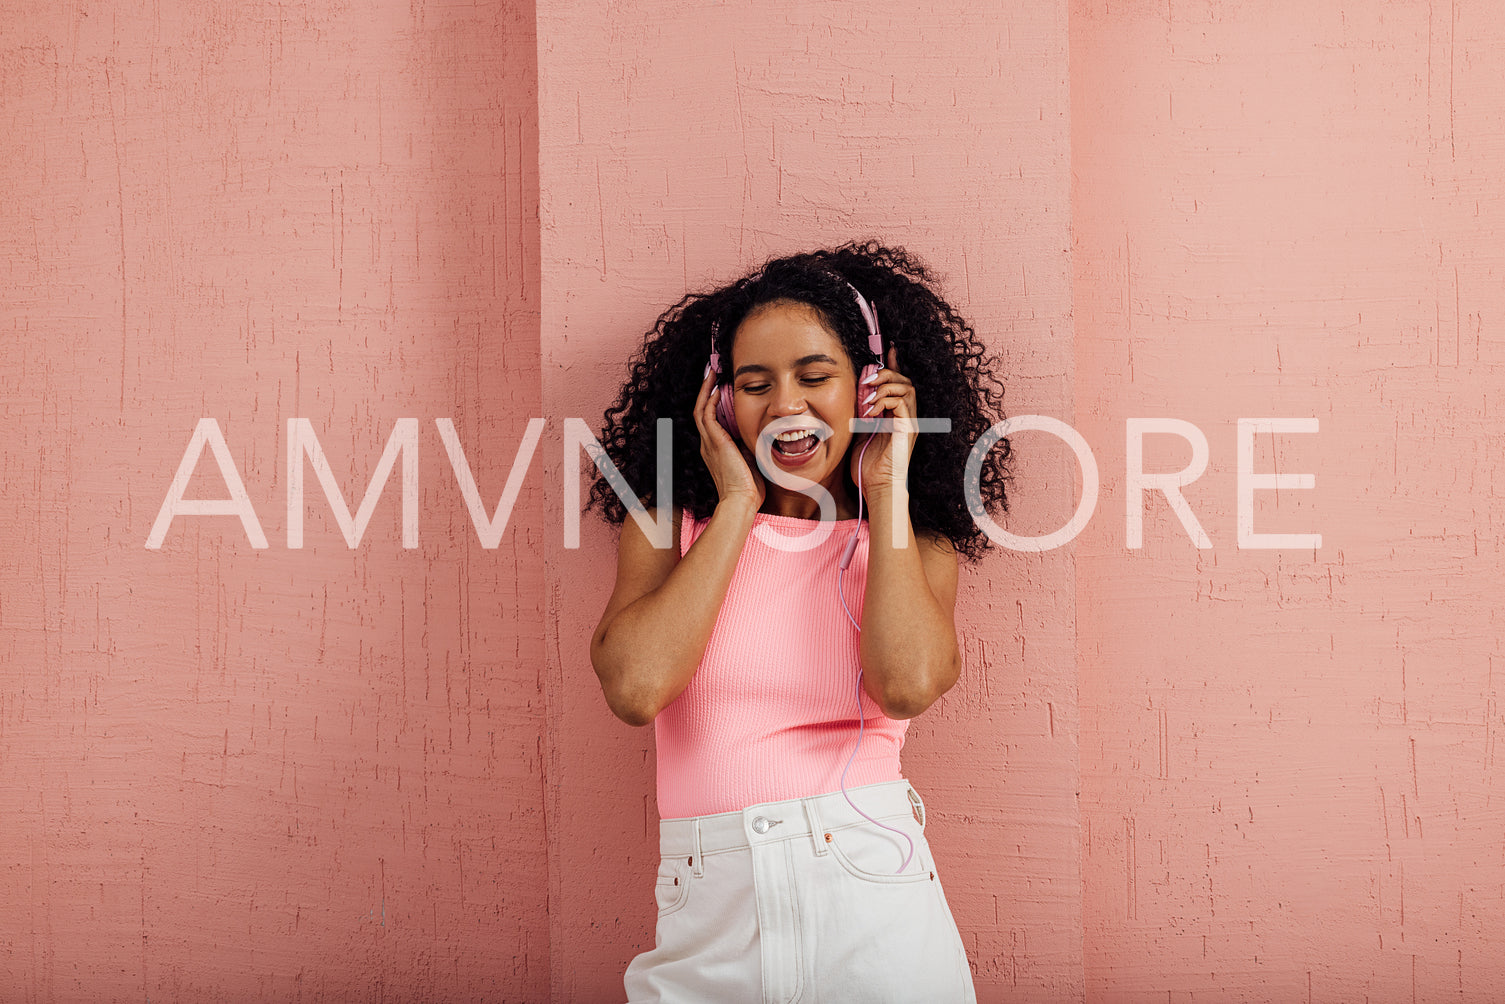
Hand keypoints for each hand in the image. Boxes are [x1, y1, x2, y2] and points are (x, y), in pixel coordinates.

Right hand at [694, 367, 765, 509]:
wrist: (741, 500)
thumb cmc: (750, 487)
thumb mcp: (751, 461)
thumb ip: (751, 445)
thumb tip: (762, 433)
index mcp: (715, 450)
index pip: (710, 420)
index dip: (713, 403)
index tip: (720, 388)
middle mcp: (707, 444)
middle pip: (701, 410)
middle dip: (706, 391)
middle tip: (713, 373)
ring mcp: (708, 442)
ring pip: (701, 408)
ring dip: (706, 390)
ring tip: (712, 373)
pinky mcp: (713, 441)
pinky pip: (706, 414)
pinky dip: (709, 400)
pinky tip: (716, 388)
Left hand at [850, 346, 918, 499]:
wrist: (876, 487)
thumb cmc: (867, 466)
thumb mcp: (859, 433)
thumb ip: (861, 413)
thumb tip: (856, 395)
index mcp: (896, 416)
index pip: (899, 384)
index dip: (894, 365)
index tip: (887, 351)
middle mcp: (906, 417)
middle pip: (905, 381)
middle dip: (886, 373)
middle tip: (867, 379)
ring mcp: (909, 423)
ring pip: (907, 388)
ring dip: (885, 386)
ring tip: (867, 397)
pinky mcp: (907, 429)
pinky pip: (902, 402)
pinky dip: (885, 400)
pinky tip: (870, 410)